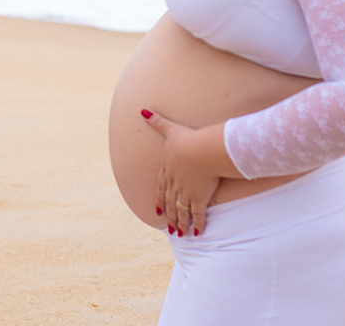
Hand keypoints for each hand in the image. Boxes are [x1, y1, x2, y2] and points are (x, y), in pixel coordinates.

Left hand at [142, 109, 220, 236]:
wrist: (202, 151)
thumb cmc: (188, 139)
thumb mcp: (171, 130)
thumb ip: (157, 121)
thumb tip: (141, 110)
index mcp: (167, 169)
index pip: (161, 186)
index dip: (159, 198)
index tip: (156, 209)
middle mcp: (174, 183)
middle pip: (170, 201)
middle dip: (169, 214)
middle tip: (168, 226)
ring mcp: (186, 191)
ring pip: (182, 210)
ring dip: (181, 222)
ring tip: (180, 233)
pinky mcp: (199, 197)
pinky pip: (198, 214)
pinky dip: (198, 223)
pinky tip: (198, 232)